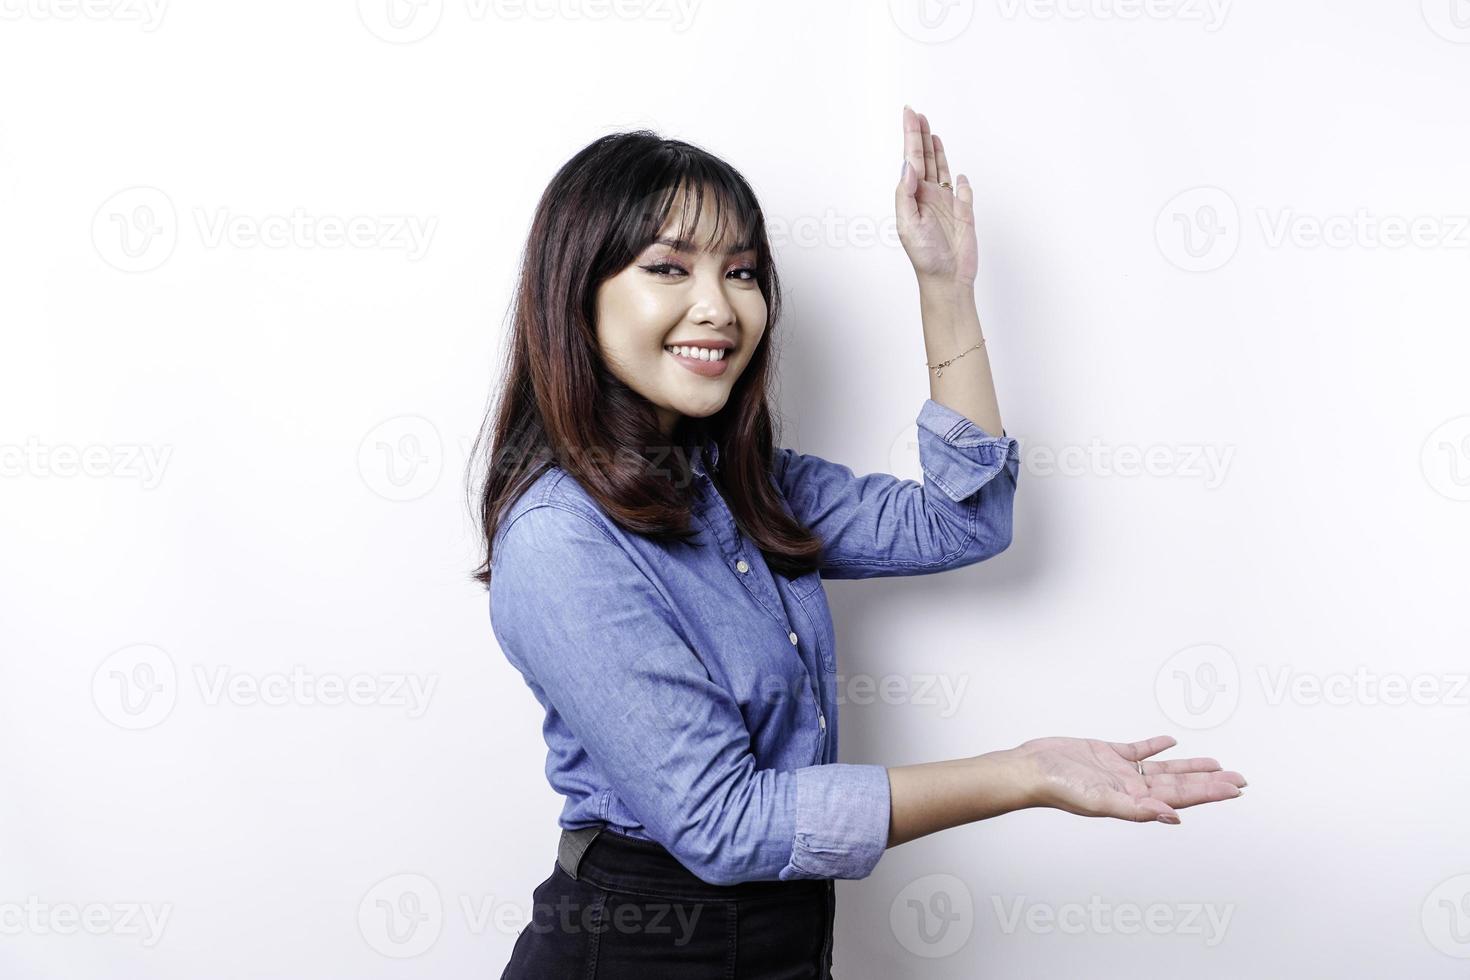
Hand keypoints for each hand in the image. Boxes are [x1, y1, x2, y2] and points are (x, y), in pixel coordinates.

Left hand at [895, 104, 976, 286]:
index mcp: (913, 195)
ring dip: (936, 151)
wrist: (947, 278)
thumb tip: (907, 166)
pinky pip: (964, 192)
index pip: (910, 158)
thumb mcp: (907, 224)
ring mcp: (946, 204)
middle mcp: (928, 196)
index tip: (909, 113)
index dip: (910, 135)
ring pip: (941, 170)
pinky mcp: (964, 213)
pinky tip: (957, 176)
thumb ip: (905, 193)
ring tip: (932, 133)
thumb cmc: (924, 256)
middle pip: (924, 159)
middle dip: (921, 136)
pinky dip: (961, 183)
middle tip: (918, 114)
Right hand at [1006, 734, 1246, 823]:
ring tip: (1216, 764)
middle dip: (1210, 782)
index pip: (1182, 797)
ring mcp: (1120, 770)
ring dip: (1190, 767)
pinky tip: (1169, 742)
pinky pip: (1138, 749)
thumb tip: (1173, 818)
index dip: (1210, 792)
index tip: (1235, 789)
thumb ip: (1136, 810)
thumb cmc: (1058, 790)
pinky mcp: (1106, 753)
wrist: (1030, 770)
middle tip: (1239, 779)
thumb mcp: (1101, 802)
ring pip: (1164, 769)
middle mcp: (1132, 787)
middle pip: (1181, 784)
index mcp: (1134, 800)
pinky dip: (1155, 746)